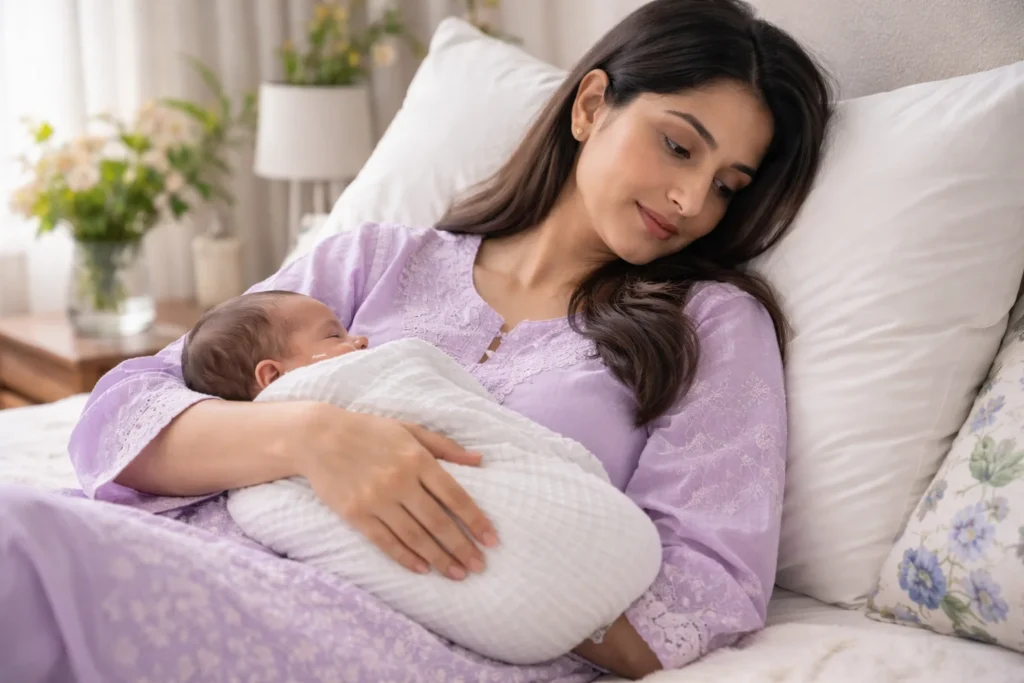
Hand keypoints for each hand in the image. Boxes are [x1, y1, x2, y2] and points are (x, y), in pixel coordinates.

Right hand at [295, 404, 497, 579]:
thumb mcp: (409, 429)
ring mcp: (377, 500)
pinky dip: (406, 558)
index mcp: (417, 459)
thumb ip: (446, 447)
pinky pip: (386, 542)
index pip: (455, 496)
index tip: (492, 539)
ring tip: (458, 573)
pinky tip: (423, 569)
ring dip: (439, 558)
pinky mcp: (356, 515)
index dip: (475, 520)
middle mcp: (400, 481)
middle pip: (438, 522)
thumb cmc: (369, 431)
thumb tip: (480, 461)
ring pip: (415, 537)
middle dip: (462, 547)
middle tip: (480, 566)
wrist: (317, 437)